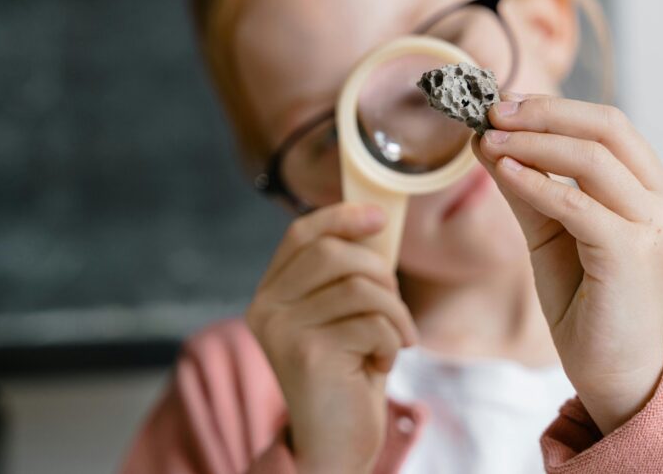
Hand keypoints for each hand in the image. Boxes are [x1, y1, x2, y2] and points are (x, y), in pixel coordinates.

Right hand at [245, 203, 417, 472]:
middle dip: (380, 272)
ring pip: (360, 287)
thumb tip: (375, 219)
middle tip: (395, 307)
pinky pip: (371, 324)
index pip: (301, 233)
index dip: (341, 216)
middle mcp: (266, 307)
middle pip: (333, 253)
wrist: (333, 445)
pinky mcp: (306, 354)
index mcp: (270, 293)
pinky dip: (391, 343)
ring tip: (394, 341)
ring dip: (395, 314)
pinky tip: (380, 366)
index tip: (379, 217)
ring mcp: (282, 330)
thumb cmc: (346, 376)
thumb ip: (346, 274)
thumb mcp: (342, 316)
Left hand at [473, 93, 662, 434]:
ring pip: (592, 159)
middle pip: (607, 127)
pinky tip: (503, 171)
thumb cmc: (586, 300)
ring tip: (489, 140)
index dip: (553, 107)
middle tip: (493, 112)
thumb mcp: (549, 229)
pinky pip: (576, 204)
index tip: (503, 103)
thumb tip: (484, 138)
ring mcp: (655, 225)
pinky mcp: (633, 253)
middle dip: (544, 113)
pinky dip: (536, 183)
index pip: (608, 124)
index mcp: (654, 188)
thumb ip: (524, 183)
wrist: (613, 370)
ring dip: (533, 143)